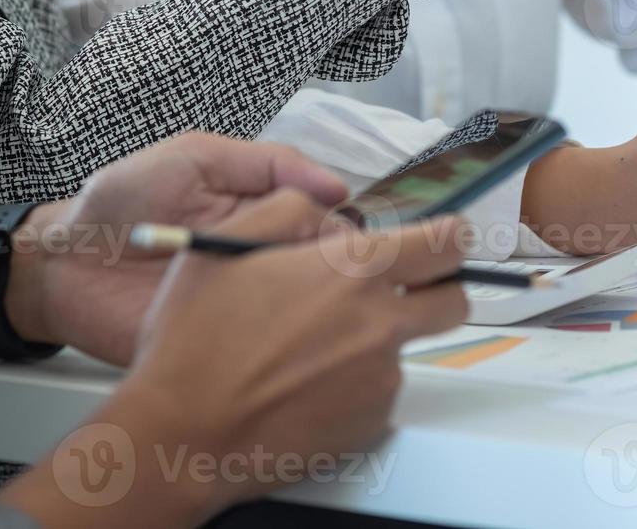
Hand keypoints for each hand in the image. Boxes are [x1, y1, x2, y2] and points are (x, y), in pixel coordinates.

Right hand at [1, 197, 467, 527]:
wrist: (183, 431)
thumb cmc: (197, 338)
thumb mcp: (227, 241)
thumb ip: (289, 206)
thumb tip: (328, 211)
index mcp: (352, 271)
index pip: (445, 243)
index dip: (451, 237)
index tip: (445, 240)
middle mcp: (380, 323)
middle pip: (453, 301)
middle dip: (436, 290)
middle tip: (397, 292)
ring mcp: (380, 378)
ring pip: (405, 347)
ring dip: (377, 340)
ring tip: (312, 348)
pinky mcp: (370, 422)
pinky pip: (378, 391)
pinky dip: (354, 384)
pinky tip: (305, 383)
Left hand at [7, 133, 348, 365]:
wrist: (64, 262)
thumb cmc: (122, 202)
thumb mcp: (194, 158)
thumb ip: (265, 162)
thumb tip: (339, 188)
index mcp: (264, 216)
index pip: (329, 225)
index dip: (339, 231)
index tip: (336, 235)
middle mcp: (263, 262)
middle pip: (324, 270)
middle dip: (329, 269)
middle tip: (314, 269)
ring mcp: (245, 306)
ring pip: (303, 311)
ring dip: (307, 305)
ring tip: (288, 296)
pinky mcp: (223, 346)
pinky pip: (263, 349)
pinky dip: (275, 343)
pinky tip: (270, 331)